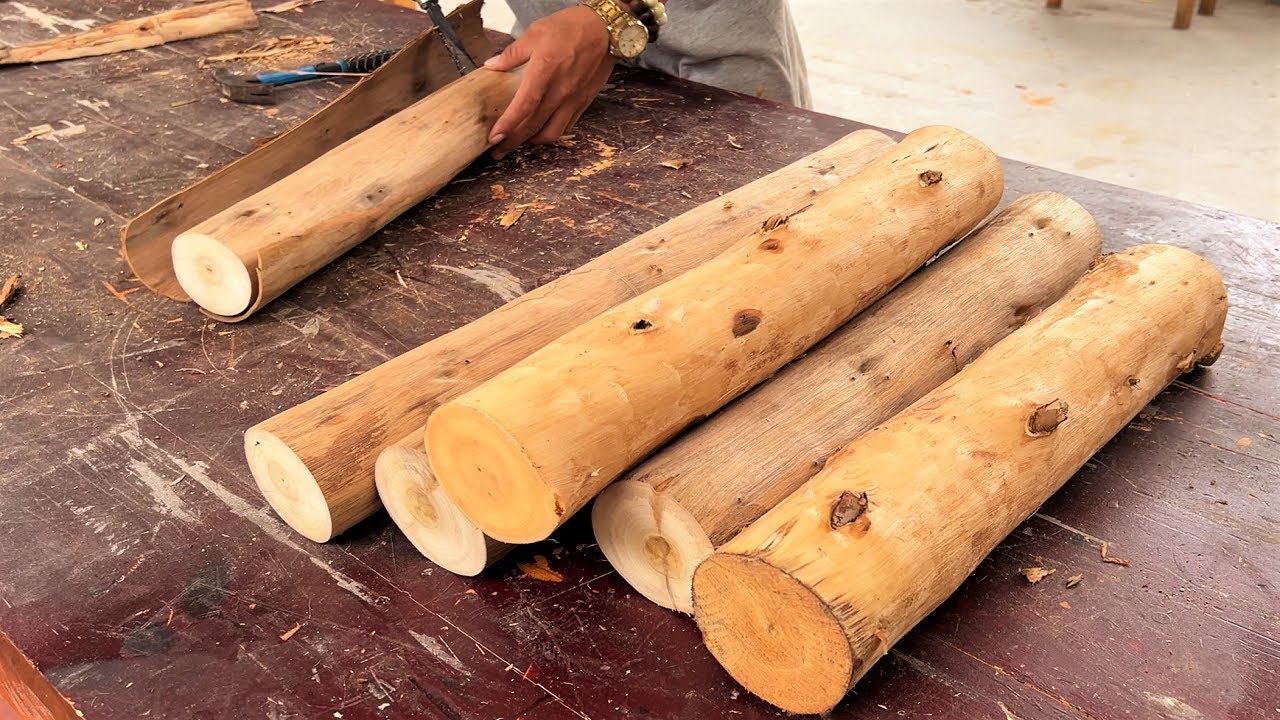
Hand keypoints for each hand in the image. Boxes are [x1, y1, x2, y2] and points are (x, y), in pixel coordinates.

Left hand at [484, 6, 614, 156]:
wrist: (606, 29)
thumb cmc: (572, 27)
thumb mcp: (536, 32)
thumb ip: (512, 53)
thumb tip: (493, 65)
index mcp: (545, 71)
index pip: (524, 106)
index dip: (508, 125)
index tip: (494, 137)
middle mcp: (560, 91)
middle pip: (534, 126)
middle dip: (513, 141)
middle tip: (498, 150)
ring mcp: (573, 99)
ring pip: (552, 133)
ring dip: (533, 141)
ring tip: (519, 142)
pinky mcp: (584, 102)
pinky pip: (566, 126)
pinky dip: (551, 133)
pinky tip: (541, 131)